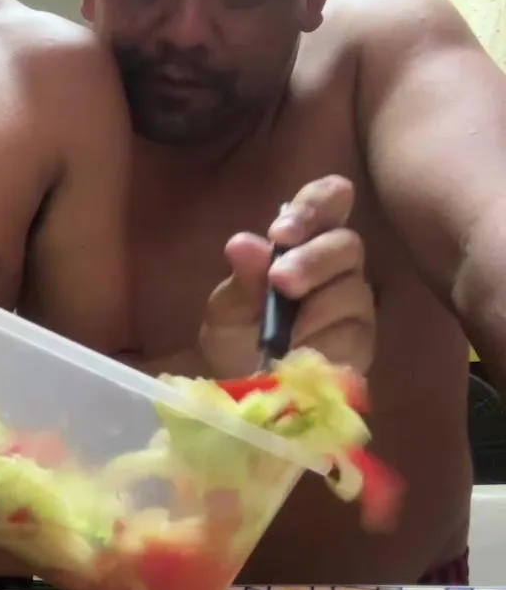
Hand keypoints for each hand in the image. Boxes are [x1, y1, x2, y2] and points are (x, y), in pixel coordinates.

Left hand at [200, 175, 375, 378]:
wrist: (241, 389)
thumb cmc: (237, 335)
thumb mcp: (228, 307)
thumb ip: (240, 278)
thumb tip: (242, 243)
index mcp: (305, 240)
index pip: (329, 200)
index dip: (315, 206)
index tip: (281, 232)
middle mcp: (337, 266)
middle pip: (347, 244)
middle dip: (312, 259)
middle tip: (279, 279)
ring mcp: (355, 305)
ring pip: (354, 290)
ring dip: (316, 305)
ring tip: (282, 328)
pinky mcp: (361, 344)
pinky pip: (354, 335)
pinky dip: (323, 341)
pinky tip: (298, 351)